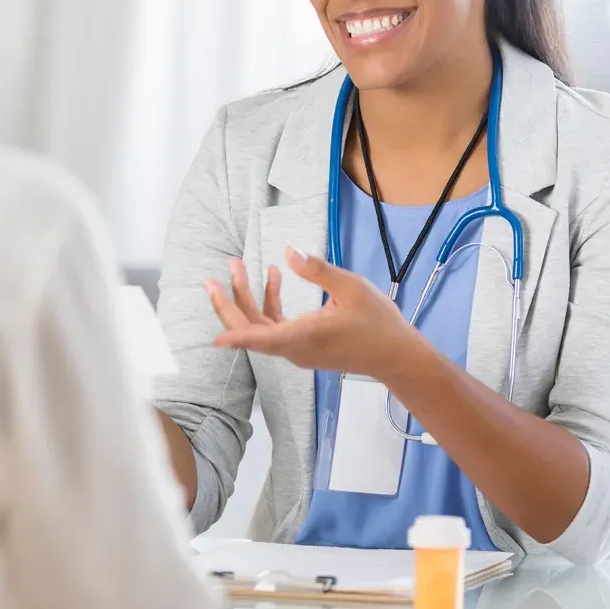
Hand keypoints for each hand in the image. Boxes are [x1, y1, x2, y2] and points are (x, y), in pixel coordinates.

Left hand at [205, 247, 419, 379]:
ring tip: (240, 268)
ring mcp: (298, 350)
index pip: (261, 337)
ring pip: (261, 328)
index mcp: (304, 336)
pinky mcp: (304, 347)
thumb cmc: (377, 322)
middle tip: (214, 279)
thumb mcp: (351, 288)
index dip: (237, 335)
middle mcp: (295, 347)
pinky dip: (269, 304)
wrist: (395, 355)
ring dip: (248, 299)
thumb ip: (318, 270)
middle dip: (230, 303)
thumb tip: (289, 252)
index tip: (215, 337)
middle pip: (252, 331)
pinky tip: (276, 278)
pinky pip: (275, 328)